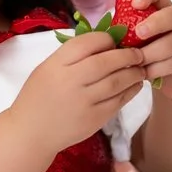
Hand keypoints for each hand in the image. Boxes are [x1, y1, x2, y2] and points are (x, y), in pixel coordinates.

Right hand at [6, 30, 149, 154]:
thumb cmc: (39, 96)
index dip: (106, 39)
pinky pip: (118, 101)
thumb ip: (71, 56)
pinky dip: (131, 91)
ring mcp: (84, 101)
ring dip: (133, 73)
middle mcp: (71, 81)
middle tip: (138, 54)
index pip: (87, 43)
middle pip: (106, 62)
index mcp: (56, 64)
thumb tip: (105, 43)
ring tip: (141, 68)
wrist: (31, 132)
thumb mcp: (47, 68)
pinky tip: (135, 85)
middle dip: (127, 55)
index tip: (115, 41)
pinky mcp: (94, 119)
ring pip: (117, 81)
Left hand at [128, 0, 171, 102]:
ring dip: (150, 53)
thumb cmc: (152, 57)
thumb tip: (109, 31)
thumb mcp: (141, 42)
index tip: (134, 4)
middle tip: (137, 33)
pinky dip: (157, 69)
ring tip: (135, 61)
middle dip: (154, 24)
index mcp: (166, 9)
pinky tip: (145, 73)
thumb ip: (130, 32)